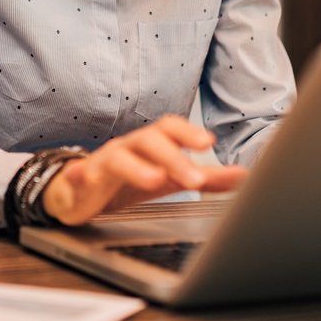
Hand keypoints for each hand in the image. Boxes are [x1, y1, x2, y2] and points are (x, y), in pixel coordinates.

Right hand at [40, 115, 246, 225]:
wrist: (84, 193)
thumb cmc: (129, 181)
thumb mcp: (171, 179)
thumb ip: (207, 177)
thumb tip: (244, 174)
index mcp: (150, 144)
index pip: (170, 128)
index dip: (188, 132)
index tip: (208, 142)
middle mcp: (128, 147)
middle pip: (149, 141)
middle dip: (173, 157)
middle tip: (195, 179)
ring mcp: (103, 162)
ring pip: (118, 157)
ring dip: (137, 168)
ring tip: (155, 180)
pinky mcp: (81, 180)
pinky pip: (77, 174)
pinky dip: (79, 173)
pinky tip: (83, 175)